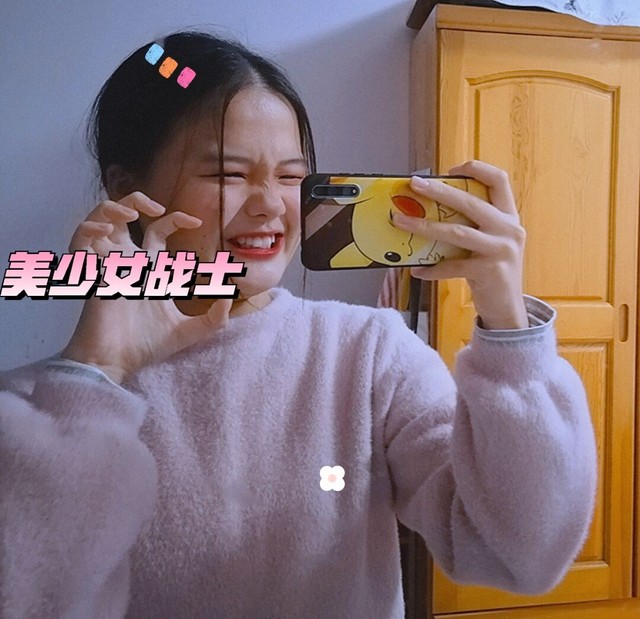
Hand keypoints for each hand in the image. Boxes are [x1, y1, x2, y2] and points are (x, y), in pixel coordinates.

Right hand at [61, 192, 232, 382]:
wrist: (118, 362)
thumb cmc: (147, 345)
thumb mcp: (190, 331)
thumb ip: (214, 317)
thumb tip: (231, 297)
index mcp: (150, 269)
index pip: (158, 231)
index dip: (175, 219)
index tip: (197, 222)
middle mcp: (127, 261)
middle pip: (124, 215)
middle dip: (137, 200)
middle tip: (157, 208)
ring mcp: (107, 264)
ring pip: (98, 219)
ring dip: (112, 208)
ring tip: (130, 214)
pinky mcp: (90, 273)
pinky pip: (80, 239)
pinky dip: (90, 228)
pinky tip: (107, 231)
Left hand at [392, 160, 527, 329]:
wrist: (508, 309)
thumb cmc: (492, 272)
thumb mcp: (490, 242)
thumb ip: (473, 225)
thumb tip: (429, 210)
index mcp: (509, 216)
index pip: (499, 180)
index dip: (476, 169)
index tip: (450, 169)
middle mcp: (509, 229)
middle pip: (470, 202)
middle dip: (439, 190)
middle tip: (414, 184)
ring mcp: (501, 250)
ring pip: (457, 232)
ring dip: (425, 226)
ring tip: (400, 222)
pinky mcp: (489, 272)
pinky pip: (453, 266)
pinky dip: (432, 269)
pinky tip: (417, 270)